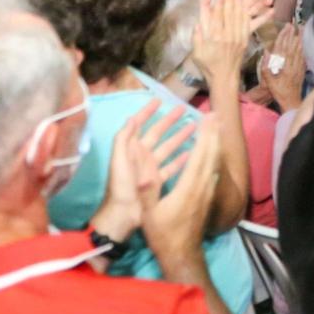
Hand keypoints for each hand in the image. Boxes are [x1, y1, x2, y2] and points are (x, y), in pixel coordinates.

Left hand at [96, 99, 194, 242]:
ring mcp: (151, 168)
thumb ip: (123, 139)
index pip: (139, 125)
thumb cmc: (121, 186)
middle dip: (169, 120)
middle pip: (157, 133)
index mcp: (131, 148)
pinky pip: (171, 166)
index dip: (147, 112)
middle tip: (184, 109)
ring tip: (194, 126)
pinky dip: (181, 159)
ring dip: (179, 137)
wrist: (124, 213)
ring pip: (167, 147)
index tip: (160, 100)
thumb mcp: (119, 160)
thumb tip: (132, 117)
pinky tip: (192, 152)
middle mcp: (141, 155)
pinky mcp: (158, 180)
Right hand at [139, 114, 220, 280]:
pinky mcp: (208, 199)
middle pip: (211, 155)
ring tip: (218, 128)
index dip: (205, 136)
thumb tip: (143, 171)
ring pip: (214, 163)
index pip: (199, 156)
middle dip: (214, 134)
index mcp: (188, 187)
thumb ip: (147, 191)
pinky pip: (213, 172)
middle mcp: (202, 187)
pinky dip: (214, 158)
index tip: (208, 118)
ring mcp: (207, 193)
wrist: (183, 255)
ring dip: (216, 144)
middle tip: (217, 115)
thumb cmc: (163, 235)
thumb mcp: (149, 213)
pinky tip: (213, 155)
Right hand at [189, 0, 255, 87]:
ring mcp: (238, 38)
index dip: (220, 3)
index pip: (217, 16)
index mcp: (214, 38)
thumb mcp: (197, 53)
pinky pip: (252, 25)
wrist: (223, 77)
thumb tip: (198, 24)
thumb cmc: (208, 65)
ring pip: (242, 16)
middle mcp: (227, 36)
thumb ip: (197, 37)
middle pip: (231, 13)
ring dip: (247, 3)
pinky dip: (260, 16)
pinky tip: (267, 8)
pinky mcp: (245, 41)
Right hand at [263, 22, 304, 112]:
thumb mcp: (268, 81)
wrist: (291, 101)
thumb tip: (266, 52)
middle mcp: (292, 65)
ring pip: (300, 50)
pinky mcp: (303, 70)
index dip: (285, 36)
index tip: (286, 27)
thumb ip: (266, 66)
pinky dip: (304, 48)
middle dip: (293, 34)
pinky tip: (305, 42)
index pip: (284, 48)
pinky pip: (304, 56)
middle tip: (295, 24)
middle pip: (293, 46)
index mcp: (284, 66)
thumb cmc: (278, 91)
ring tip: (302, 29)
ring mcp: (299, 67)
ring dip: (301, 38)